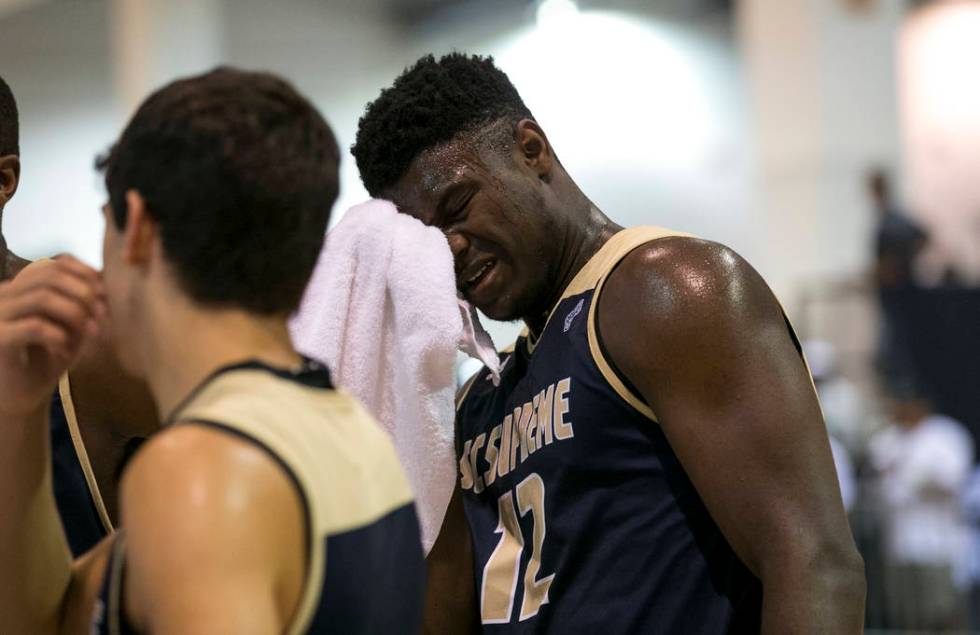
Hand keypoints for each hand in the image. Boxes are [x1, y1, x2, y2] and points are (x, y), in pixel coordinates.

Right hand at [0, 256, 105, 417]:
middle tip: (103, 315)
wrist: (23, 395)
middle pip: (49, 275)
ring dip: (75, 313)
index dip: (86, 274)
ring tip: (91, 332)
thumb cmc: (49, 357)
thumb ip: (85, 302)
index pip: (55, 263)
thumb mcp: (73, 326)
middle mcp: (4, 294)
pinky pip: (33, 327)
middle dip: (84, 292)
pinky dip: (58, 336)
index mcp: (22, 286)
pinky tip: (65, 350)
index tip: (106, 295)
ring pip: (41, 297)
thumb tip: (106, 281)